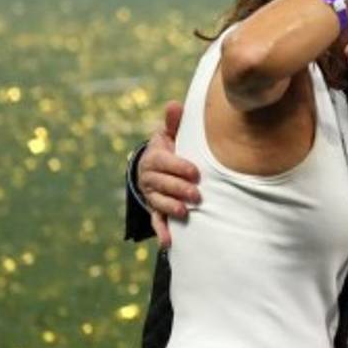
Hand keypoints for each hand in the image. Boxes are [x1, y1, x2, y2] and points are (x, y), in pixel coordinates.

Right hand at [137, 101, 200, 246]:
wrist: (155, 167)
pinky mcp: (155, 209)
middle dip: (178, 189)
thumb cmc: (170, 148)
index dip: (178, 167)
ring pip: (158, 202)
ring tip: (186, 212)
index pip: (163, 162)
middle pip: (161, 184)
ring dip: (171, 208)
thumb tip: (174, 104)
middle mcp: (150, 177)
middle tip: (197, 194)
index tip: (195, 171)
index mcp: (154, 157)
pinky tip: (169, 242)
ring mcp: (152, 194)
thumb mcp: (170, 134)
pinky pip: (156, 221)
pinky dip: (161, 231)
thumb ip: (173, 122)